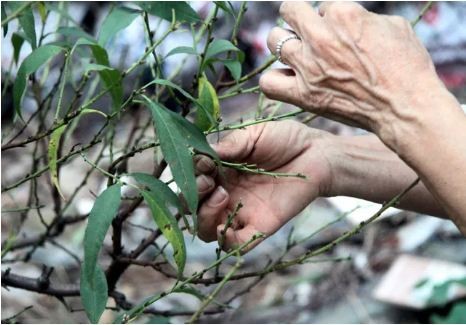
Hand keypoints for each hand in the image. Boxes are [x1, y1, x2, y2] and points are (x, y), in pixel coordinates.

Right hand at [195, 120, 332, 251]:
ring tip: (221, 195)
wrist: (317, 154)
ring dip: (204, 216)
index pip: (192, 180)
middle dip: (190, 196)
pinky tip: (224, 227)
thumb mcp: (253, 134)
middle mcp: (226, 193)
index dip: (191, 174)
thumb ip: (229, 145)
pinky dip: (224, 241)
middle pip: (193, 207)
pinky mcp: (259, 227)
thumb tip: (200, 154)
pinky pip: (235, 244)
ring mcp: (241, 212)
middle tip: (207, 182)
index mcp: (221, 171)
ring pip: (207, 229)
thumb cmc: (286, 140)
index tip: (204, 162)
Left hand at [260, 2, 448, 150]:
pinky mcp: (304, 94)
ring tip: (295, 52)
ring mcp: (308, 66)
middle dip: (299, 18)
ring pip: (273, 41)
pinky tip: (286, 78)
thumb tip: (348, 19)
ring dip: (283, 43)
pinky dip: (274, 79)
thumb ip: (362, 17)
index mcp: (342, 14)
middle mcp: (320, 37)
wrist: (406, 107)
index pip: (322, 5)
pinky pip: (269, 83)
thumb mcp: (392, 26)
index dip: (330, 17)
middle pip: (289, 11)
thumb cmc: (407, 66)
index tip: (339, 31)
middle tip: (308, 32)